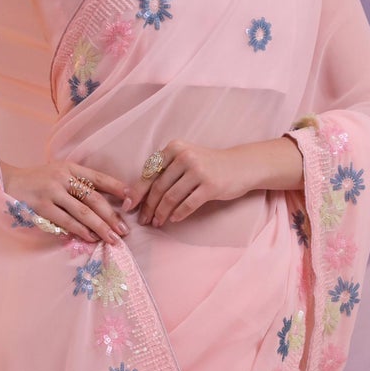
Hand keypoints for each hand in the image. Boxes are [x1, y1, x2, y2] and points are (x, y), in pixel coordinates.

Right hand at [2, 157, 130, 245]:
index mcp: (70, 167)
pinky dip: (80, 230)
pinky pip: (66, 220)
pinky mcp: (42, 206)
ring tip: (112, 238)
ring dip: (100, 227)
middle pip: (94, 198)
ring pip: (83, 212)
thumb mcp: (58, 173)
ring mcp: (52, 192)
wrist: (7, 182)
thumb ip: (78, 182)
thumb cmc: (37, 181)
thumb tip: (104, 202)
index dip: (117, 188)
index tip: (132, 199)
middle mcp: (63, 177)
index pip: (98, 177)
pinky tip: (91, 238)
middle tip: (124, 230)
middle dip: (112, 215)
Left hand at [121, 139, 251, 227]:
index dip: (137, 192)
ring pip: (171, 197)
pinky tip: (174, 220)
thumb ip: (165, 169)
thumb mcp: (186, 158)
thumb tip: (139, 193)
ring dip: (161, 213)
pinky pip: (188, 204)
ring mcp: (198, 170)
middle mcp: (184, 156)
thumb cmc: (208, 165)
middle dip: (148, 207)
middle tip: (143, 220)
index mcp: (174, 148)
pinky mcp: (210, 185)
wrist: (241, 165)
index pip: (150, 173)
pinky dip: (178, 214)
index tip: (128, 206)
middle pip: (158, 187)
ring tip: (157, 222)